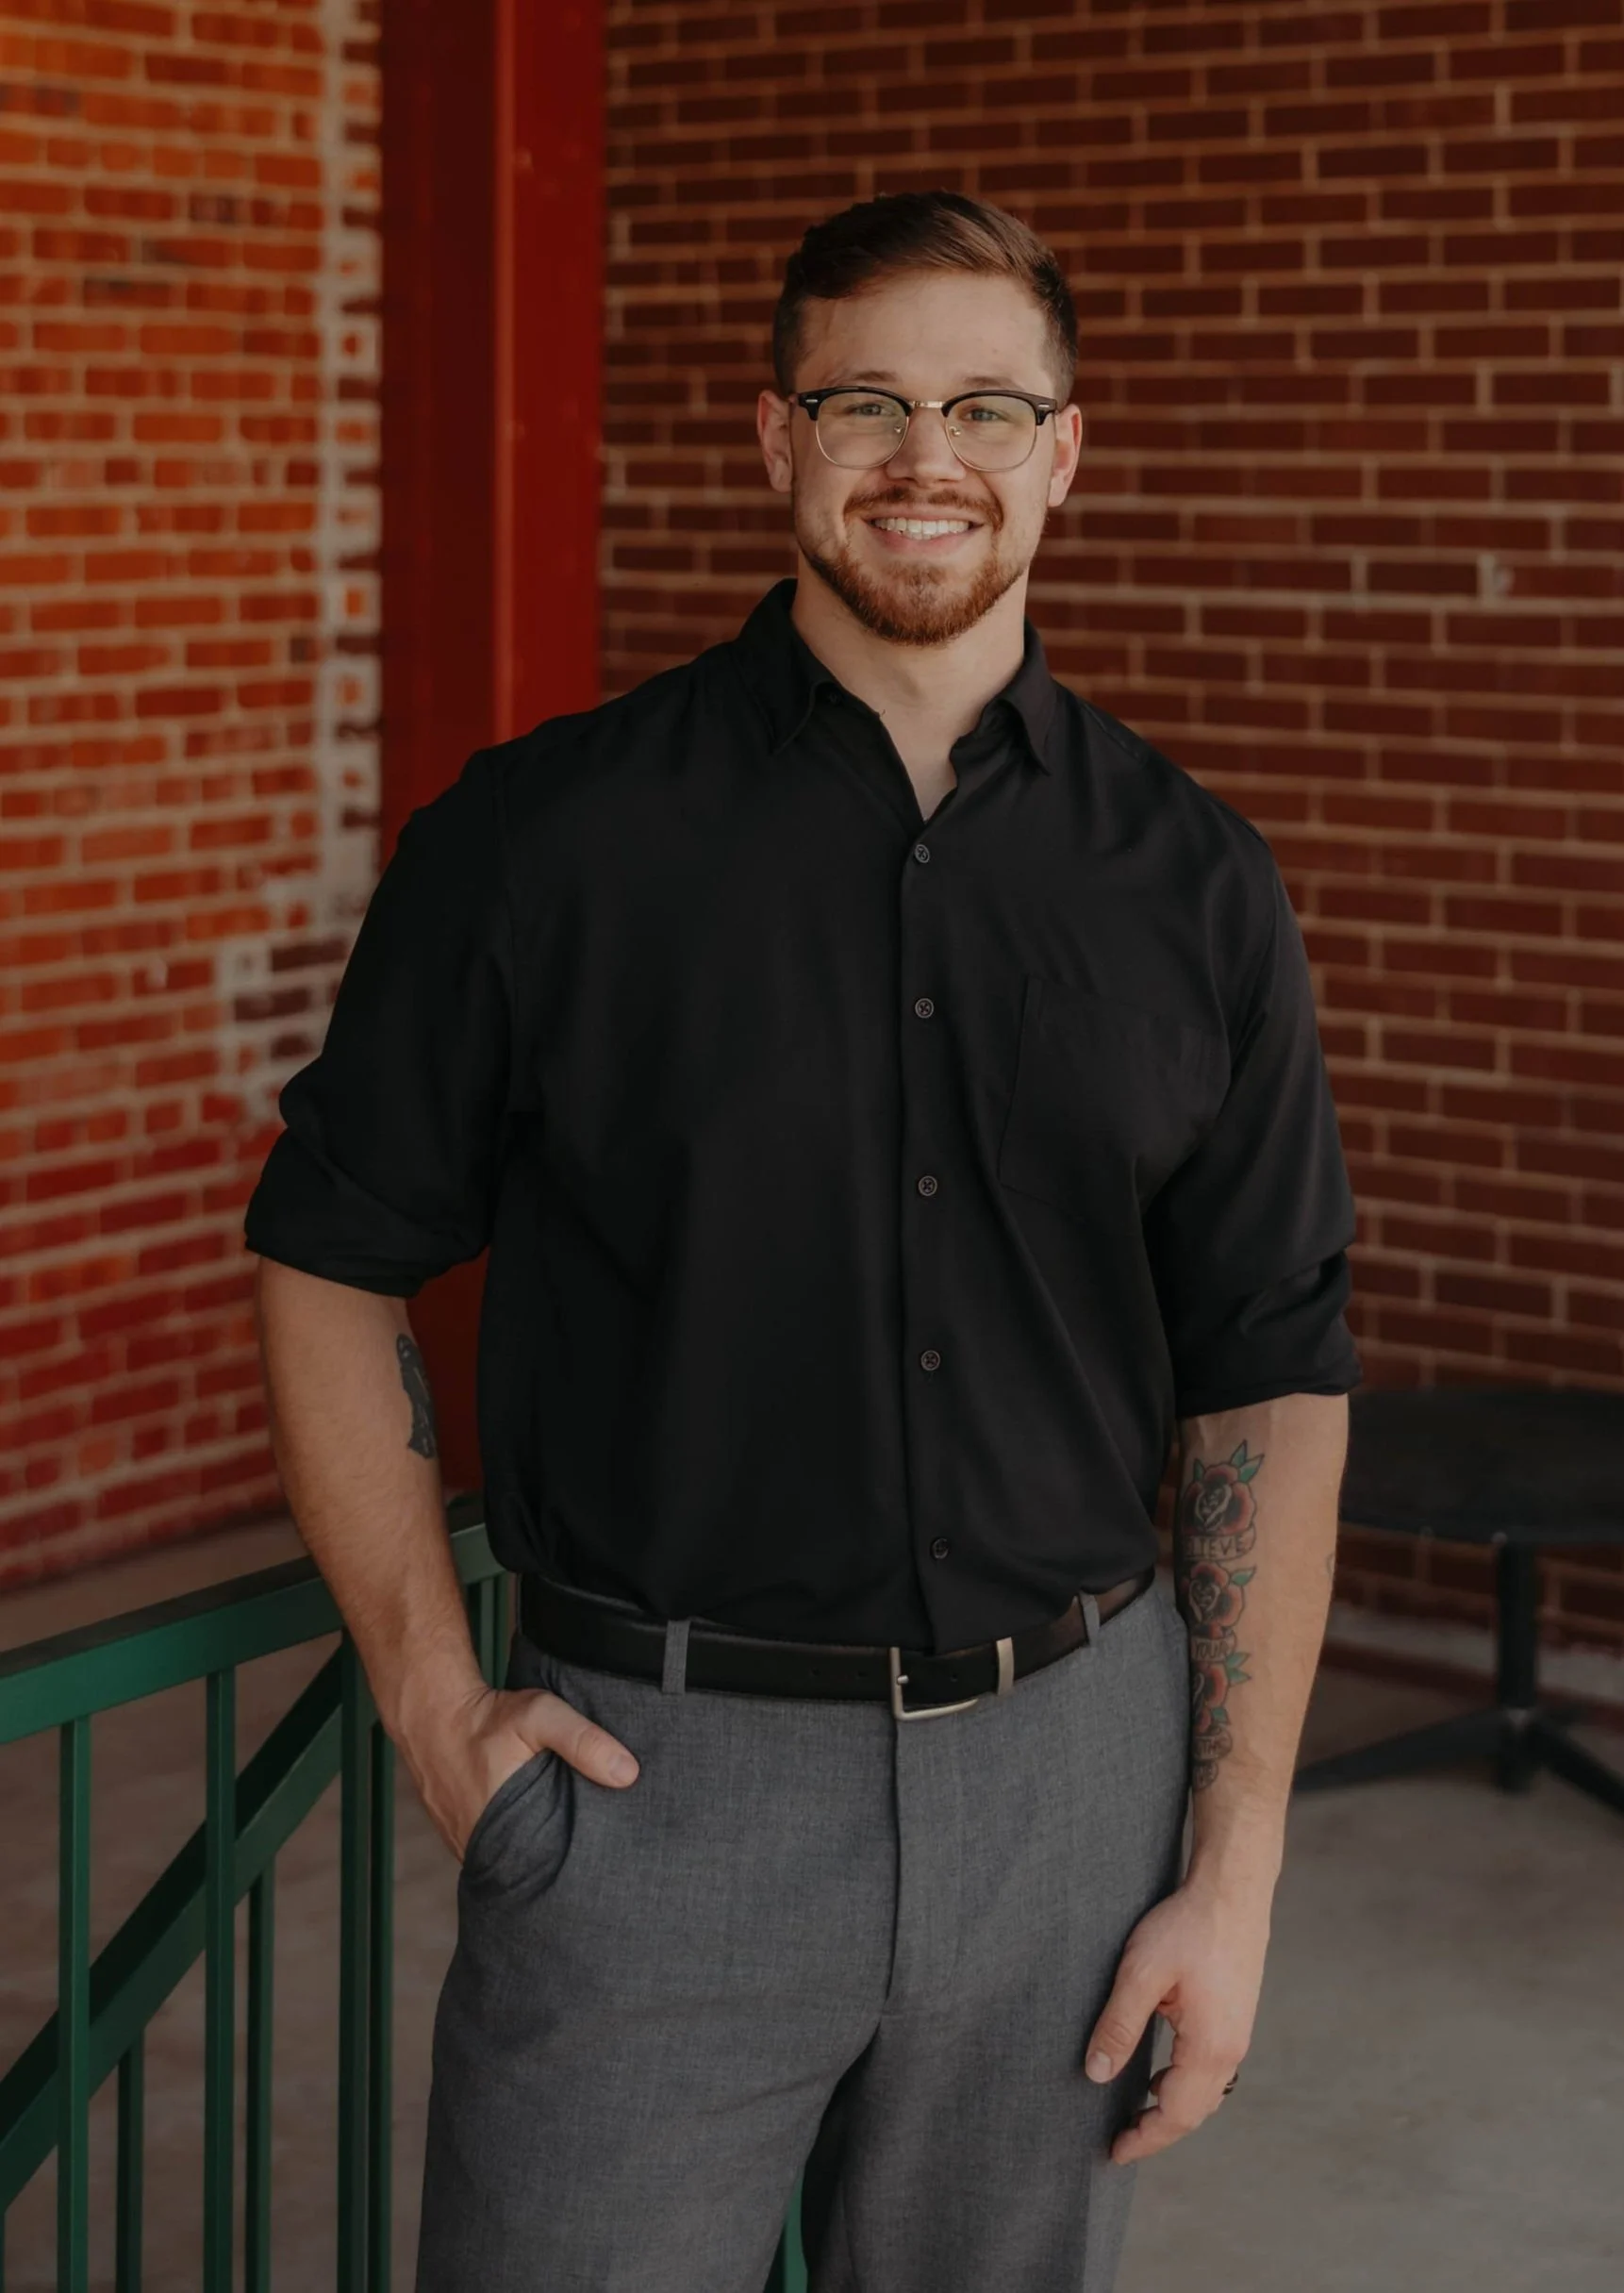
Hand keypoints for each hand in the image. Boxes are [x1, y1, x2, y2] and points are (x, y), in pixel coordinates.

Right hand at [400, 1679, 639, 1861]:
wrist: (431, 1712)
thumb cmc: (487, 1716)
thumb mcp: (541, 1716)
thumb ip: (583, 1741)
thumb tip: (629, 1774)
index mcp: (503, 1833)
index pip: (546, 1872)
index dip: (574, 1869)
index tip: (602, 1863)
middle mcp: (480, 1848)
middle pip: (529, 1871)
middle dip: (556, 1866)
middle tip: (591, 1858)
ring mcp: (464, 1845)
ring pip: (509, 1863)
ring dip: (532, 1856)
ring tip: (566, 1847)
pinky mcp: (457, 1836)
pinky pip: (491, 1851)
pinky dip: (511, 1844)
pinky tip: (532, 1832)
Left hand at [1082, 1872, 1270, 2162]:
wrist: (1232, 1891)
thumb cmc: (1187, 1926)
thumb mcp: (1141, 1973)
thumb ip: (1119, 2025)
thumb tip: (1097, 2073)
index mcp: (1210, 2047)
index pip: (1175, 2114)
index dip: (1145, 2137)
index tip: (1115, 2152)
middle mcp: (1231, 2050)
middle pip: (1194, 2112)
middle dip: (1158, 2130)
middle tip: (1121, 2140)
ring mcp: (1238, 2035)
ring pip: (1205, 2093)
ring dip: (1172, 2108)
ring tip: (1136, 2111)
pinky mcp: (1236, 2019)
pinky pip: (1211, 2071)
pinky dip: (1186, 2086)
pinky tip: (1161, 2074)